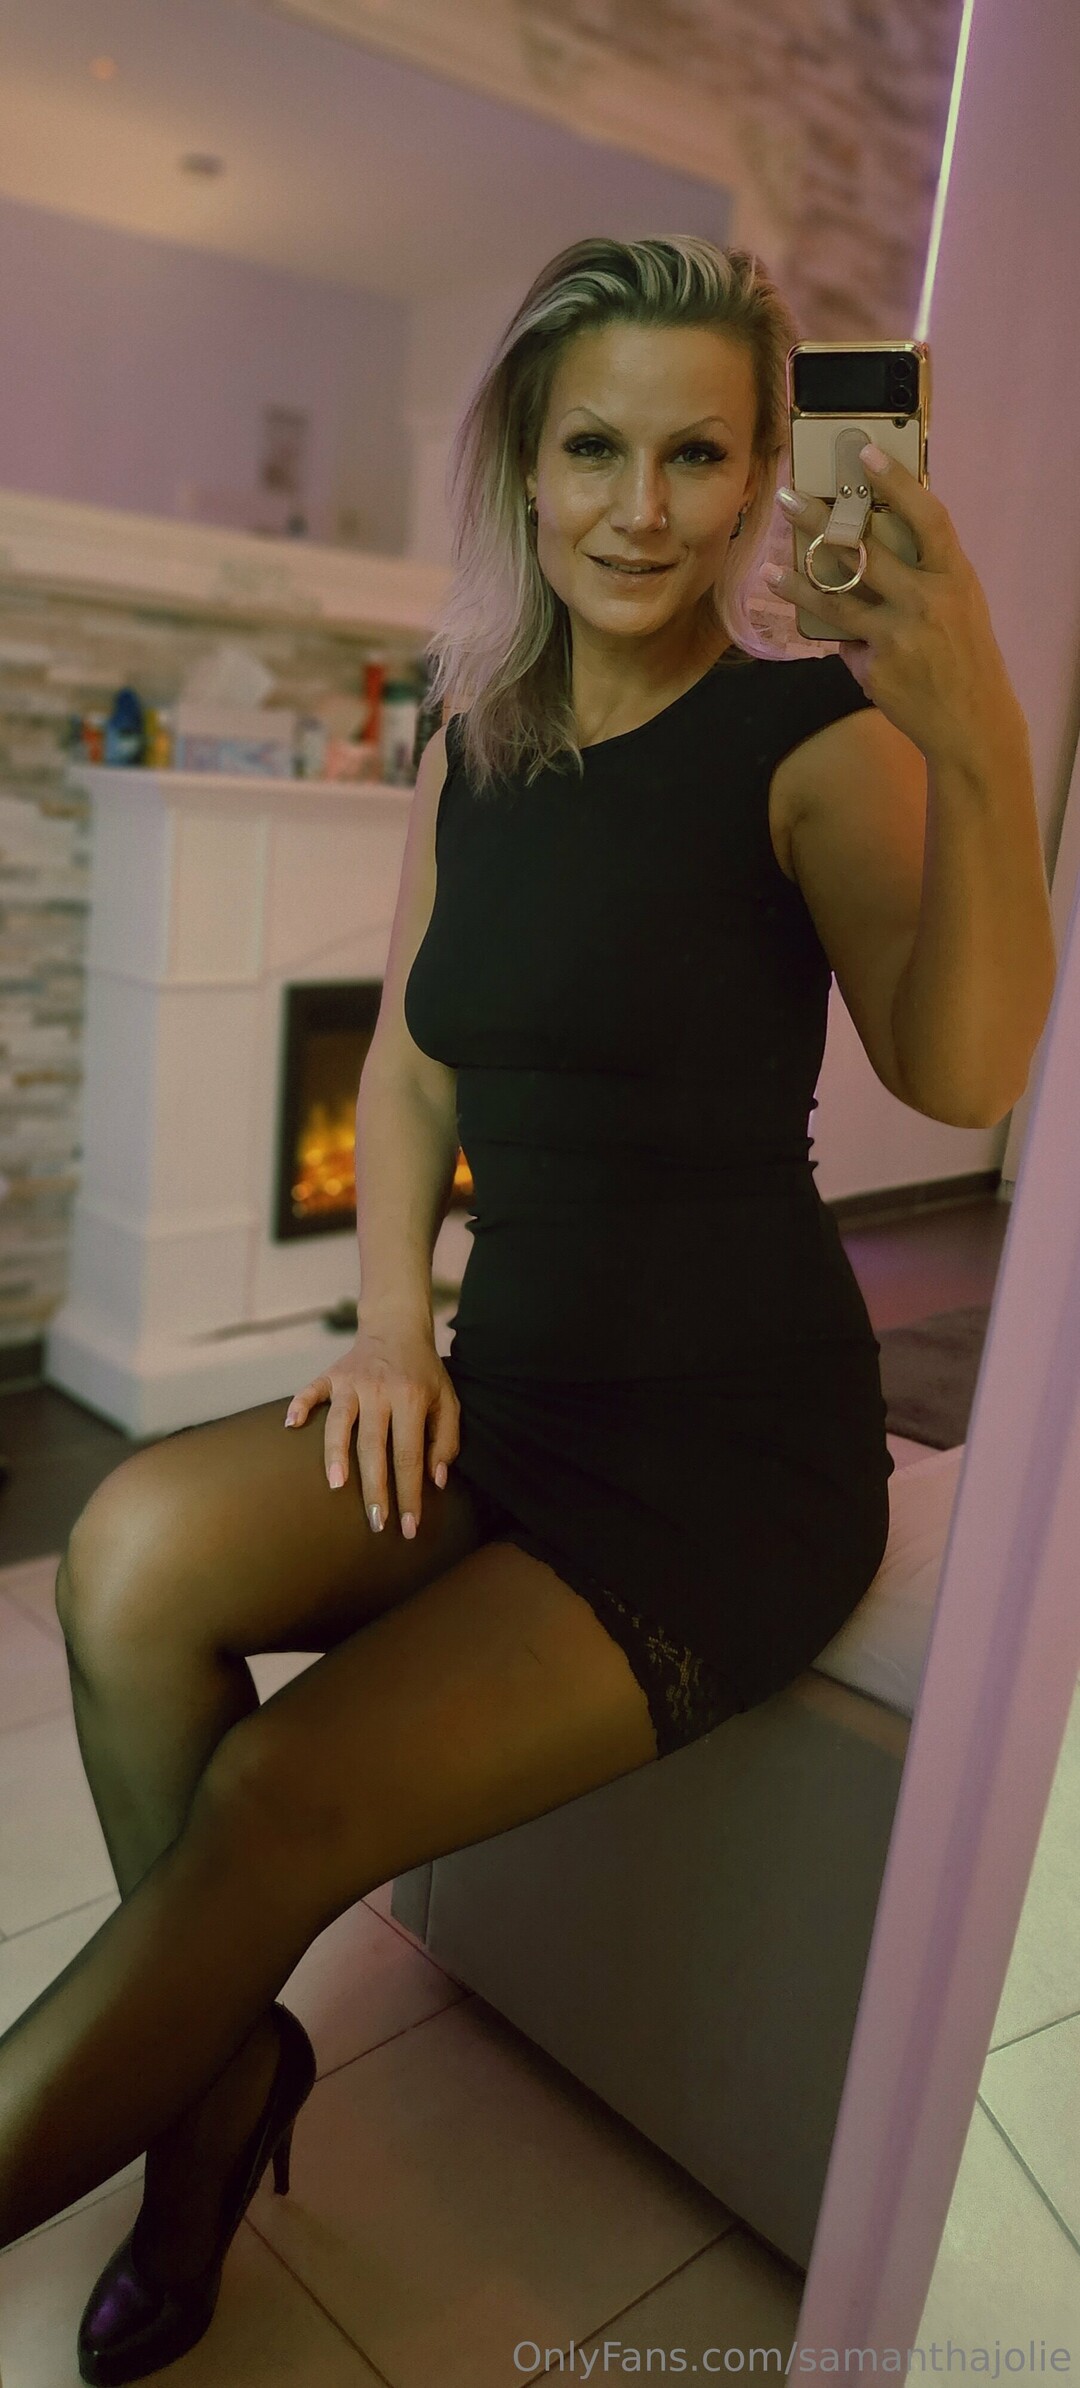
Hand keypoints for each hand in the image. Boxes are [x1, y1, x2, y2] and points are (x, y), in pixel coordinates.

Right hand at [283, 1322, 458, 1538]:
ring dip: (336, 1454)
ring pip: (339, 1422)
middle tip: (376, 1523)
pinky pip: (311, 1390)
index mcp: (411, 1399)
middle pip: (374, 1447)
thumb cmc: (425, 1373)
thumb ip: (446, 1440)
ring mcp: (352, 1382)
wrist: (398, 1327)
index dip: (409, 1494)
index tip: (408, 1527)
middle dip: (375, 1489)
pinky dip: (300, 1405)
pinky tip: (291, 1424)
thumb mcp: (448, 1401)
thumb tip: (435, 1480)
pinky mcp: (331, 1374)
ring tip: (336, 1485)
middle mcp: (380, 1391)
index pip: (409, 1455)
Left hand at [768, 447, 1028, 775]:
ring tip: (771, 569)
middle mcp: (926, 600)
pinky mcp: (876, 667)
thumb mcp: (961, 604)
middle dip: (819, 521)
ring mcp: (898, 635)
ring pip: (836, 598)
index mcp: (954, 577)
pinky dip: (831, 631)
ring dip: (798, 581)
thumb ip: (928, 572)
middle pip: (864, 550)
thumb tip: (877, 541)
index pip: (928, 517)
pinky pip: (843, 639)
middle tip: (787, 498)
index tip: (865, 454)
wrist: (971, 723)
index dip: (897, 483)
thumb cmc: (965, 655)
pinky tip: (810, 622)